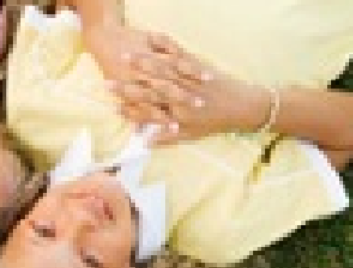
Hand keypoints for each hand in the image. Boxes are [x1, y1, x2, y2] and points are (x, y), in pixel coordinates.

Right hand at [103, 37, 269, 143]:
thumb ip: (168, 138)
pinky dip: (165, 45)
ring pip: (162, 70)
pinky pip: (179, 53)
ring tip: (125, 56)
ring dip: (141, 63)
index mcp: (178, 114)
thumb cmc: (217, 122)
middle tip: (108, 79)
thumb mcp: (192, 135)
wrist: (244, 107)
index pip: (149, 112)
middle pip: (150, 89)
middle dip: (128, 83)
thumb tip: (147, 144)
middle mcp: (182, 97)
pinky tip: (151, 38)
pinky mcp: (197, 66)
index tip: (113, 105)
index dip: (129, 108)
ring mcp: (189, 79)